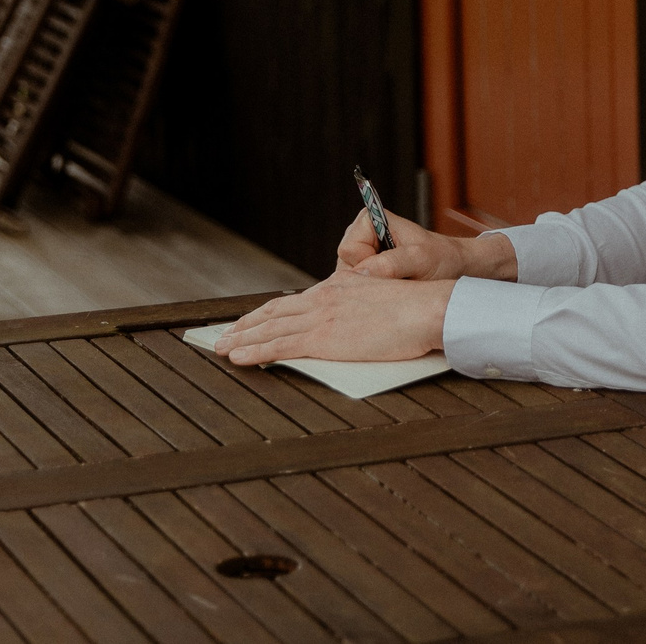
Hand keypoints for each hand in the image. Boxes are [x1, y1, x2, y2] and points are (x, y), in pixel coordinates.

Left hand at [222, 270, 454, 365]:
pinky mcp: (323, 339)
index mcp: (335, 289)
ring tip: (220, 347)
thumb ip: (356, 303)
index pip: (290, 303)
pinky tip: (237, 356)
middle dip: (244, 325)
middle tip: (223, 335)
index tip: (248, 321)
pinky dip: (254, 351)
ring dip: (241, 339)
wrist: (425, 308)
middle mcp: (322, 299)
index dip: (264, 313)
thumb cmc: (412, 307)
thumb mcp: (377, 296)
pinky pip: (279, 346)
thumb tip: (347, 316)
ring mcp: (320, 318)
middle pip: (273, 313)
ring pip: (269, 329)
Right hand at [336, 210, 518, 282]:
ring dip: (377, 288)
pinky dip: (380, 295)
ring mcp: (365, 258)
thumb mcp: (421, 259)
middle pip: (345, 268)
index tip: (395, 264)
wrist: (459, 269)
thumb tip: (361, 274)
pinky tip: (399, 290)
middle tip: (400, 277)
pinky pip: (362, 292)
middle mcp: (363, 238)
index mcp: (369, 221)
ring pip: (352, 283)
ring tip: (402, 281)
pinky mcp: (371, 275)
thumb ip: (391, 264)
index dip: (367, 262)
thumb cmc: (443, 258)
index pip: (348, 249)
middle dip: (372, 278)